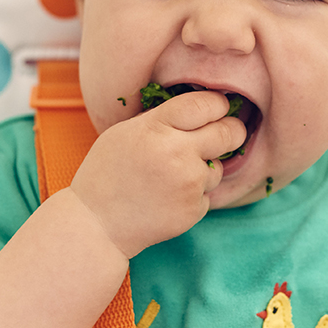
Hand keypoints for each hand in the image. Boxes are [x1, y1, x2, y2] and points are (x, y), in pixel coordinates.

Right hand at [68, 90, 245, 257]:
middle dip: (230, 130)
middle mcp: (178, 153)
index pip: (206, 104)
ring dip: (205, 168)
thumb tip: (201, 109)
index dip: (218, 104)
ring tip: (172, 176)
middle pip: (230, 132)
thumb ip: (163, 119)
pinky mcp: (194, 209)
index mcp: (157, 128)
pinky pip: (208, 193)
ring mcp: (189, 183)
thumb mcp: (126, 132)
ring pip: (219, 166)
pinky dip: (194, 194)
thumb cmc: (108, 172)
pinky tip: (168, 197)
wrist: (97, 224)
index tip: (218, 108)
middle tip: (222, 134)